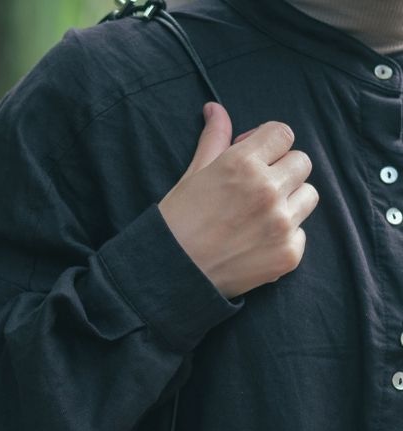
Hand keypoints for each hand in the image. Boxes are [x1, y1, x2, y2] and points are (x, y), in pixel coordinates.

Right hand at [157, 102, 318, 299]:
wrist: (167, 278)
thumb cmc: (174, 225)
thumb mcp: (191, 177)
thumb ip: (213, 140)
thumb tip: (215, 108)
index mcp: (242, 164)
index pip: (283, 133)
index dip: (267, 145)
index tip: (252, 160)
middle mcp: (267, 190)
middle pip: (301, 162)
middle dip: (281, 172)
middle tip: (254, 193)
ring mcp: (281, 224)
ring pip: (308, 196)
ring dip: (289, 202)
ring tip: (258, 219)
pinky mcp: (288, 254)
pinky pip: (301, 233)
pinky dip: (283, 238)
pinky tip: (255, 245)